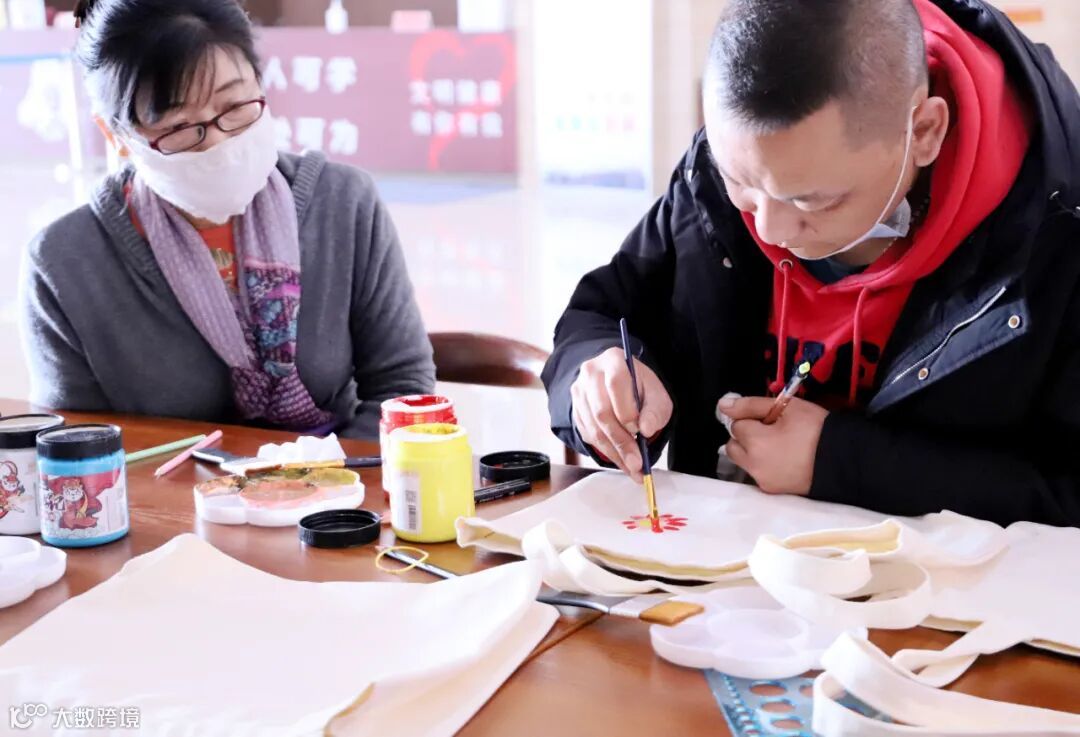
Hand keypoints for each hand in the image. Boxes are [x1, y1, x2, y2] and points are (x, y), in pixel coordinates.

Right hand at [572, 347, 672, 482]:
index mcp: (613, 360)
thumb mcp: (656, 395)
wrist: (621, 386)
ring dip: (614, 451)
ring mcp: (579, 393)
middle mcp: (590, 373)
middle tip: (637, 463)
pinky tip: (622, 461)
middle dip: (621, 441)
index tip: (639, 431)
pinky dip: (606, 452)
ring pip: (594, 427)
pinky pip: (588, 436)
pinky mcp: (576, 411)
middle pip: (602, 411)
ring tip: (632, 468)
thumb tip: (646, 430)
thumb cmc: (641, 389)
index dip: (626, 410)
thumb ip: (655, 410)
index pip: (615, 383)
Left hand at [716, 395, 827, 494]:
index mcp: (755, 442)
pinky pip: (757, 473)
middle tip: (770, 431)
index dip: (752, 418)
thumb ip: (751, 405)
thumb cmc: (817, 429)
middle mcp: (753, 464)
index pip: (736, 424)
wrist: (846, 462)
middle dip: (745, 436)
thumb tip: (723, 405)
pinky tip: (784, 459)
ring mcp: (762, 480)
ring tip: (779, 446)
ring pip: (743, 461)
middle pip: (733, 446)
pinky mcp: (772, 491)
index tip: (770, 418)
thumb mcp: (788, 408)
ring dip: (752, 451)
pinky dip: (763, 465)